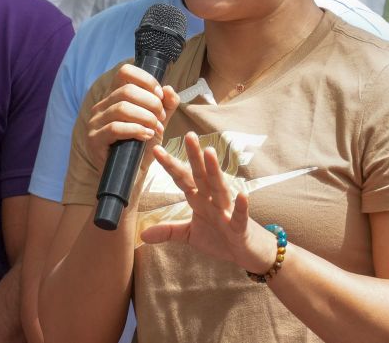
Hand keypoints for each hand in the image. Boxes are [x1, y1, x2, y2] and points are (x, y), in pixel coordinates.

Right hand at [85, 63, 179, 170]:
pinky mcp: (94, 139)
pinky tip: (146, 136)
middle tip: (161, 118)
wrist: (131, 173)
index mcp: (114, 96)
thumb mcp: (158, 122)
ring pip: (122, 108)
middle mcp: (102, 105)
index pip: (125, 72)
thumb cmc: (142, 145)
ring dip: (145, 117)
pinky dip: (135, 130)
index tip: (160, 95)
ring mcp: (95, 122)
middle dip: (151, 103)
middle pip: (127, 90)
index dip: (146, 80)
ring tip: (156, 129)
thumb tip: (169, 89)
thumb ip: (166, 105)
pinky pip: (115, 128)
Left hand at [139, 132, 278, 274]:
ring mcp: (227, 211)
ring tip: (210, 152)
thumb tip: (142, 235)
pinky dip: (241, 206)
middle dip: (194, 156)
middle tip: (188, 135)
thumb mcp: (190, 235)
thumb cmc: (219, 238)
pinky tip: (242, 194)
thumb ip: (169, 231)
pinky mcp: (240, 227)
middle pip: (201, 175)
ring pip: (220, 188)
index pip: (183, 179)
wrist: (245, 252)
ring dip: (215, 171)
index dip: (170, 165)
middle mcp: (212, 200)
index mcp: (199, 199)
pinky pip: (240, 216)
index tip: (156, 149)